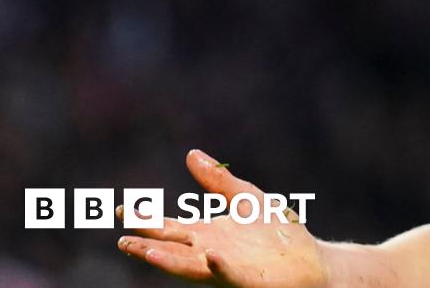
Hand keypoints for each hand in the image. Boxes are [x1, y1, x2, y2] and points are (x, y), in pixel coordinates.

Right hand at [117, 149, 326, 286]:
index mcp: (207, 233)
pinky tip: (211, 255)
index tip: (121, 210)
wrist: (308, 259)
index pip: (170, 227)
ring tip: (147, 251)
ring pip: (190, 266)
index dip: (146, 219)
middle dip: (148, 244)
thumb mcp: (245, 197)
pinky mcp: (247, 278)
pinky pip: (229, 273)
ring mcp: (226, 267)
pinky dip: (218, 265)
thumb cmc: (276, 231)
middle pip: (172, 249)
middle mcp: (209, 252)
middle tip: (123, 241)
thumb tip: (190, 153)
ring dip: (169, 260)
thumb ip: (217, 180)